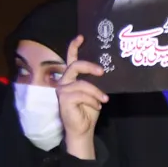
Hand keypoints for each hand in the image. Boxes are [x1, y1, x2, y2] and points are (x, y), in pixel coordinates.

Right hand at [58, 36, 109, 160]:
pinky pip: (81, 94)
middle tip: (102, 72)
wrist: (83, 129)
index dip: (74, 47)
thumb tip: (105, 71)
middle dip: (90, 66)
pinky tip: (97, 106)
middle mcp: (64, 82)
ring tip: (103, 100)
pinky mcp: (63, 99)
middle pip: (75, 66)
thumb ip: (95, 82)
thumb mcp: (94, 93)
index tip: (81, 37)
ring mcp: (62, 91)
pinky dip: (92, 99)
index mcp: (72, 78)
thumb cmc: (88, 111)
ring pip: (82, 84)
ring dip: (96, 92)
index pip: (70, 59)